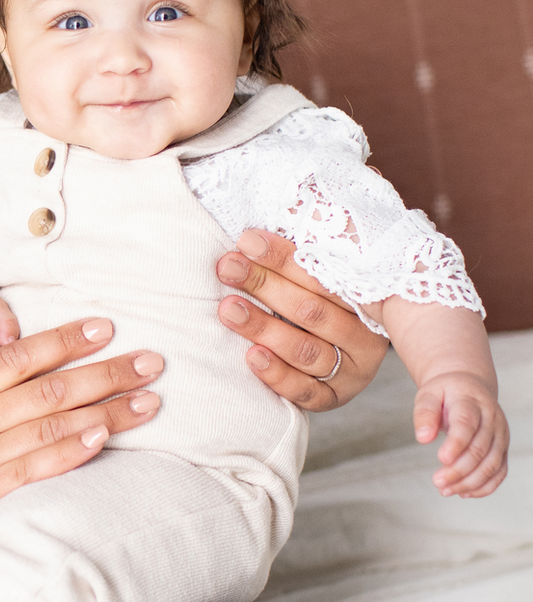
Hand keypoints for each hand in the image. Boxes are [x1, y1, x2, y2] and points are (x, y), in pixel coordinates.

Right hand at [0, 320, 163, 561]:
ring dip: (106, 412)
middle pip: (50, 388)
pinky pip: (27, 472)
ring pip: (49, 426)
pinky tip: (99, 439)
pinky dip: (66, 453)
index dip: (65, 341)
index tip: (105, 327)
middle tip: (154, 359)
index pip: (19, 358)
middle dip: (106, 372)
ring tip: (149, 401)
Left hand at [216, 229, 387, 410]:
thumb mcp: (327, 265)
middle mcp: (367, 337)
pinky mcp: (334, 398)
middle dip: (266, 286)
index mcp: (372, 299)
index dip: (284, 258)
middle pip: (313, 311)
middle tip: (228, 268)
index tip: (248, 242)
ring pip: (306, 350)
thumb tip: (287, 203)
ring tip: (229, 309)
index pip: (327, 276)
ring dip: (263, 327)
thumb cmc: (322, 294)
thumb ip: (314, 243)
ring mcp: (353, 371)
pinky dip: (277, 374)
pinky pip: (306, 392)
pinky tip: (251, 356)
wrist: (338, 345)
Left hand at [414, 371, 508, 497]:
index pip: (466, 424)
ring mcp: (500, 434)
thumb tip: (422, 438)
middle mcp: (491, 419)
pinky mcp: (502, 448)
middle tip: (437, 482)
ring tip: (445, 490)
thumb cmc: (446, 392)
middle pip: (480, 448)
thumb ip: (424, 413)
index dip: (456, 443)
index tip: (441, 459)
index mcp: (470, 402)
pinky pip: (499, 471)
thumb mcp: (428, 394)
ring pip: (492, 464)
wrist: (470, 387)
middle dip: (459, 469)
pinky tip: (463, 493)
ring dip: (470, 482)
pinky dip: (484, 486)